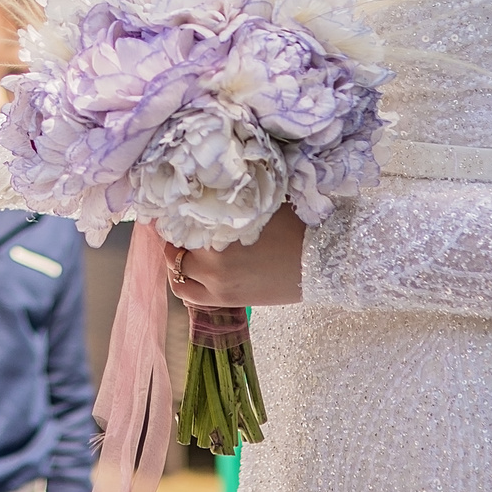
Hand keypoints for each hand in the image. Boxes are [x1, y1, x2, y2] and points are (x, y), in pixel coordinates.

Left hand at [166, 216, 305, 306]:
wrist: (318, 261)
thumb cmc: (293, 227)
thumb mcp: (257, 206)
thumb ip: (228, 203)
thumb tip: (207, 191)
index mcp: (217, 232)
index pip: (179, 221)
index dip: (174, 212)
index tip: (173, 207)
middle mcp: (210, 260)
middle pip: (175, 246)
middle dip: (175, 235)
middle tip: (179, 226)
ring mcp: (216, 284)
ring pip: (177, 273)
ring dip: (177, 260)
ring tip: (184, 250)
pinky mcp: (225, 300)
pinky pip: (189, 295)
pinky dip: (184, 282)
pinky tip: (192, 271)